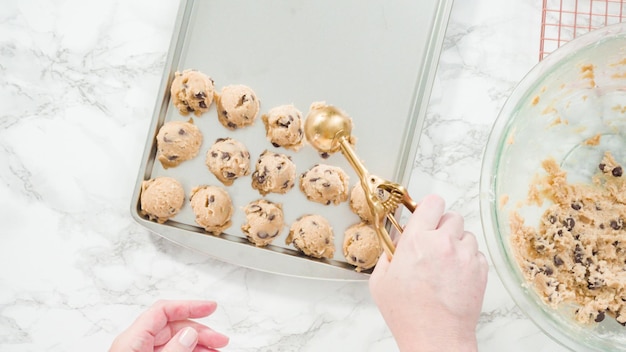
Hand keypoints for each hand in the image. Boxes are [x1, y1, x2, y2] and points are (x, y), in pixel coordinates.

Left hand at [109, 300, 228, 351]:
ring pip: (174, 343)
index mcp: (132, 341)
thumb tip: (189, 334)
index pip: (163, 312)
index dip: (189, 306)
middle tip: (220, 341)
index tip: (210, 308)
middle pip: (172, 328)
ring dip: (197, 346)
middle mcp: (135, 347)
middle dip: (199, 331)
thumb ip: (174, 351)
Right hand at [369, 194, 487, 351]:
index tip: (425, 215)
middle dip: (442, 227)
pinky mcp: (480, 270)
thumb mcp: (381, 281)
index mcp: (417, 240)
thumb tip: (396, 240)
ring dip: (456, 243)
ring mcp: (465, 256)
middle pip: (451, 216)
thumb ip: (388, 253)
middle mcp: (444, 243)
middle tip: (433, 243)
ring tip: (444, 263)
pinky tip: (455, 275)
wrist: (436, 338)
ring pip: (466, 234)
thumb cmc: (408, 314)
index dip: (428, 208)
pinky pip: (476, 253)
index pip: (432, 203)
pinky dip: (467, 260)